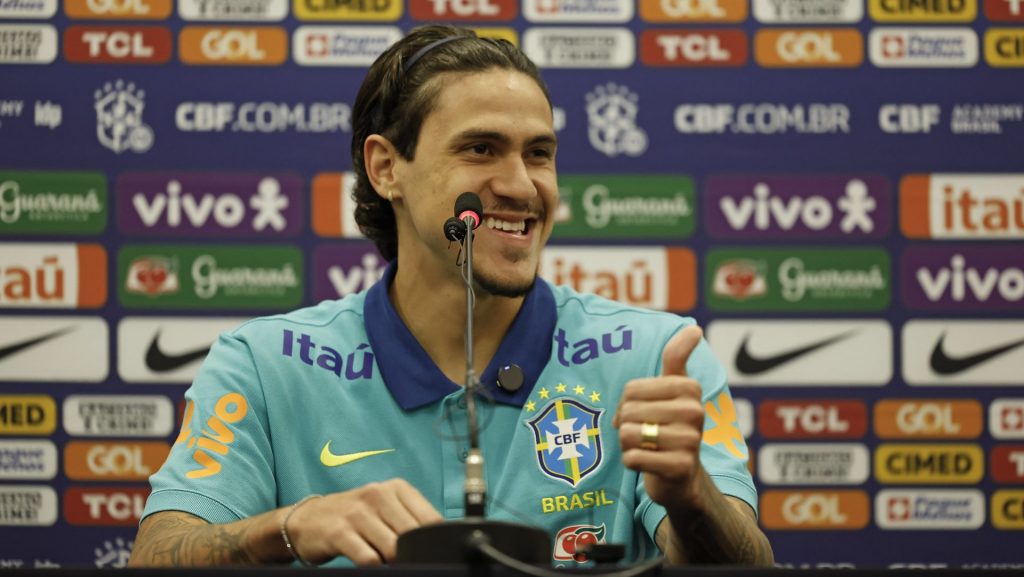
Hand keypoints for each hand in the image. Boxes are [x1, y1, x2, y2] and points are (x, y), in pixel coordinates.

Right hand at [284, 479, 442, 565]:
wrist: (307, 520)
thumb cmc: (353, 516)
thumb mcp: (384, 508)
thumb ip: (409, 520)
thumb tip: (436, 542)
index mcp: (395, 488)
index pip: (430, 518)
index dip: (433, 541)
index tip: (429, 551)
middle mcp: (377, 495)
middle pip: (413, 535)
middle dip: (413, 553)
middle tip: (407, 561)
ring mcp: (357, 513)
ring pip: (393, 548)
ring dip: (393, 562)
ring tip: (387, 562)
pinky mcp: (339, 532)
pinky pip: (369, 559)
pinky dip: (375, 567)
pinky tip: (372, 565)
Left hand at [613, 325, 704, 508]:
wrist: (684, 478)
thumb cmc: (670, 427)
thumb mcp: (675, 391)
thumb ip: (678, 358)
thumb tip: (694, 328)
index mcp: (690, 388)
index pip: (632, 388)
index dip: (627, 403)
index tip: (645, 412)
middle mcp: (695, 411)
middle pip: (627, 410)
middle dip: (626, 425)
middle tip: (646, 434)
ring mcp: (690, 440)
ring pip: (627, 434)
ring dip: (629, 445)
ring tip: (649, 448)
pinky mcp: (680, 466)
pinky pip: (632, 458)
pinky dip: (632, 462)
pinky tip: (650, 463)